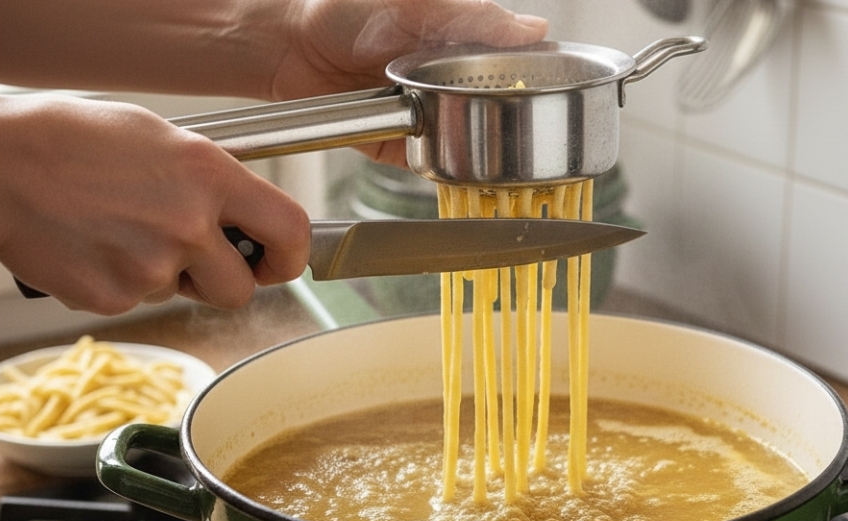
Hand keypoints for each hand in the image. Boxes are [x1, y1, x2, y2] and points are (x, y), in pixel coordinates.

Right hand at [0, 94, 309, 313]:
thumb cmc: (73, 139)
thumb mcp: (162, 138)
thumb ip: (214, 180)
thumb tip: (245, 216)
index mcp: (210, 176)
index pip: (290, 229)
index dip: (292, 256)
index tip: (281, 262)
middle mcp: (188, 225)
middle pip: (241, 290)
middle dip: (223, 280)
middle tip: (193, 254)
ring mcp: (150, 267)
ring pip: (184, 294)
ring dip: (168, 276)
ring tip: (124, 231)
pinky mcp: (113, 298)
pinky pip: (138, 302)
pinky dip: (122, 282)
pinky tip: (97, 245)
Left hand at [269, 0, 547, 164]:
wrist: (290, 45)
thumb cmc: (347, 9)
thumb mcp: (418, 4)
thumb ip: (475, 18)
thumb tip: (535, 29)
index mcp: (462, 45)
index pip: (515, 69)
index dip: (538, 85)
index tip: (557, 100)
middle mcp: (449, 84)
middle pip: (499, 113)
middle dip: (516, 128)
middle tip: (535, 140)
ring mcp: (429, 118)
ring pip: (472, 144)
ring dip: (487, 154)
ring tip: (511, 164)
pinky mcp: (403, 149)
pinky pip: (435, 166)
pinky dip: (449, 172)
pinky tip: (470, 176)